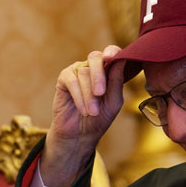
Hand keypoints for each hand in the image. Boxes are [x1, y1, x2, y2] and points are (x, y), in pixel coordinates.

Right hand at [42, 46, 126, 186]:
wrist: (80, 135)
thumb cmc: (99, 118)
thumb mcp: (113, 102)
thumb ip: (117, 81)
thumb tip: (121, 60)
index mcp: (108, 70)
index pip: (111, 52)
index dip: (112, 52)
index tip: (112, 57)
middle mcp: (92, 67)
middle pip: (95, 58)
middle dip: (98, 75)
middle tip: (100, 93)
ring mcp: (77, 71)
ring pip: (83, 73)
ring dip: (89, 95)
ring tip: (92, 112)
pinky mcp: (64, 79)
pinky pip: (71, 80)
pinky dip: (78, 96)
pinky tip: (83, 109)